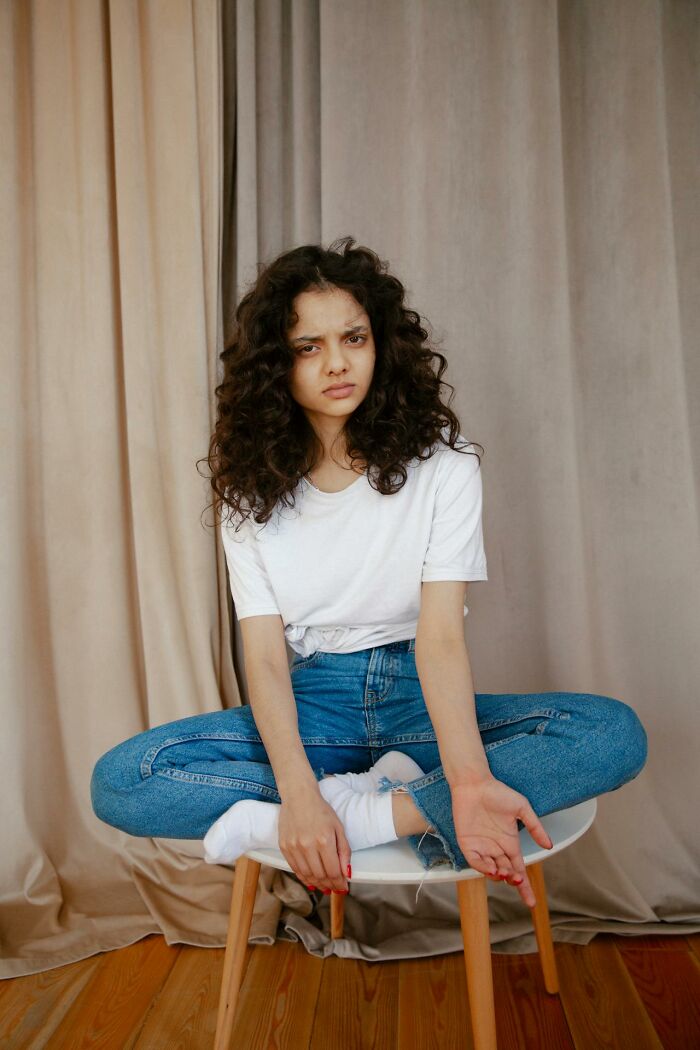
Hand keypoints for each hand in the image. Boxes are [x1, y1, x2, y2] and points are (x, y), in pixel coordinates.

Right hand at [278, 788, 350, 893]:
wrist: (298, 796)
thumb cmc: (321, 810)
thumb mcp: (338, 827)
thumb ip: (344, 851)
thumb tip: (346, 873)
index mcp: (324, 840)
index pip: (332, 871)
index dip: (339, 883)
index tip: (344, 888)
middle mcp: (307, 845)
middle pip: (320, 876)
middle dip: (329, 885)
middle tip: (335, 889)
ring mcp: (293, 847)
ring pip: (306, 875)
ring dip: (317, 884)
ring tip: (324, 887)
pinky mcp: (284, 847)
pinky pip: (294, 868)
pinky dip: (304, 878)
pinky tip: (311, 881)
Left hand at [450, 773, 552, 907]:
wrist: (475, 782)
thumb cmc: (498, 792)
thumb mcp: (522, 808)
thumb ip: (535, 827)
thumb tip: (549, 846)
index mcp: (510, 842)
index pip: (519, 869)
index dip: (525, 886)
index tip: (532, 903)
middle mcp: (496, 848)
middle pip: (506, 872)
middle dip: (511, 879)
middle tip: (515, 878)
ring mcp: (481, 846)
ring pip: (492, 870)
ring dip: (499, 875)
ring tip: (504, 872)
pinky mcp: (467, 843)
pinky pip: (475, 861)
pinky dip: (483, 867)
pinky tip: (492, 867)